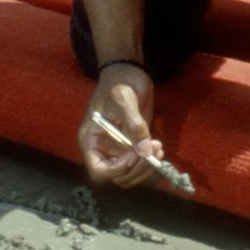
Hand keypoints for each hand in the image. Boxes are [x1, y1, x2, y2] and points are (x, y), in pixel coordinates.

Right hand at [77, 61, 160, 186]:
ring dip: (146, 168)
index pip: (98, 170)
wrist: (128, 72)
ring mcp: (118, 150)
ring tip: (158, 148)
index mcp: (91, 140)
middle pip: (118, 176)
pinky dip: (151, 165)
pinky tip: (158, 150)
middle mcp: (103, 150)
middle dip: (137, 168)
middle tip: (153, 150)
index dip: (116, 169)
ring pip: (131, 175)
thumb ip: (134, 124)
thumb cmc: (119, 82)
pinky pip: (140, 167)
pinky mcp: (132, 148)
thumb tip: (144, 151)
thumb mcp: (123, 97)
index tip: (134, 155)